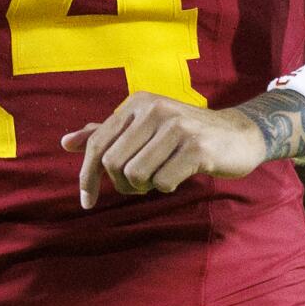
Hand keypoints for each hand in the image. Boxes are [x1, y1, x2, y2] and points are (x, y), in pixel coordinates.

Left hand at [59, 92, 268, 209]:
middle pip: (113, 163)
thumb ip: (106, 133)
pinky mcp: (196, 147)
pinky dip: (167, 187)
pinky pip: (162, 182)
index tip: (86, 201)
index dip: (87, 176)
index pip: (97, 143)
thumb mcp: (144, 127)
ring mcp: (176, 127)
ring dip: (144, 187)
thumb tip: (65, 142)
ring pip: (135, 175)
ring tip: (160, 178)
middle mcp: (154, 110)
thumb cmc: (185, 134)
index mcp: (137, 104)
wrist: (238, 134)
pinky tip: (180, 175)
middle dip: (122, 185)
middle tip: (140, 187)